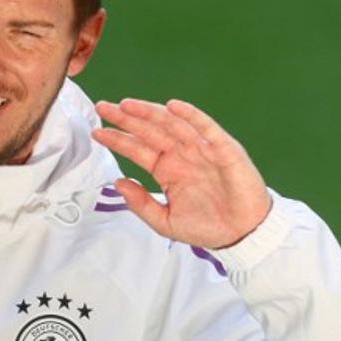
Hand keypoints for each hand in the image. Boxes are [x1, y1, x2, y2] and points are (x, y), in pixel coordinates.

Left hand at [92, 98, 271, 248]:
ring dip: (151, 112)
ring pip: (172, 124)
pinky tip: (174, 107)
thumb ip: (141, 204)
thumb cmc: (208, 227)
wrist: (242, 235)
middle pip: (150, 131)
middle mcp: (183, 155)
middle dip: (126, 119)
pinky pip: (206, 128)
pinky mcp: (224, 149)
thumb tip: (118, 183)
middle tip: (103, 107)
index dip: (118, 139)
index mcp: (168, 170)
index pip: (138, 149)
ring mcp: (202, 150)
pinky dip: (191, 115)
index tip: (98, 132)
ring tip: (128, 105)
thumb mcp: (165, 221)